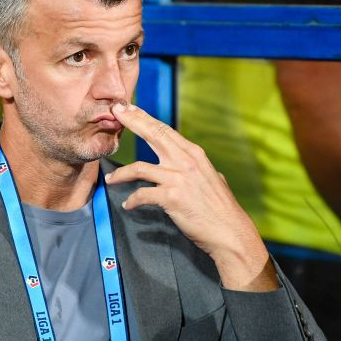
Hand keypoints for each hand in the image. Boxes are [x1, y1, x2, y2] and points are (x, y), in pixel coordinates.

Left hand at [106, 103, 276, 290]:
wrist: (230, 232)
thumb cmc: (221, 209)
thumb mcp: (212, 178)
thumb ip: (198, 169)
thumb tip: (192, 166)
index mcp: (194, 154)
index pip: (164, 130)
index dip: (144, 118)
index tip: (129, 108)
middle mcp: (185, 161)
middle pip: (153, 134)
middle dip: (132, 121)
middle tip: (115, 113)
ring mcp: (178, 179)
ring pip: (139, 168)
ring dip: (121, 174)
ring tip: (110, 179)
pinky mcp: (172, 198)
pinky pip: (142, 195)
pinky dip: (133, 200)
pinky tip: (128, 205)